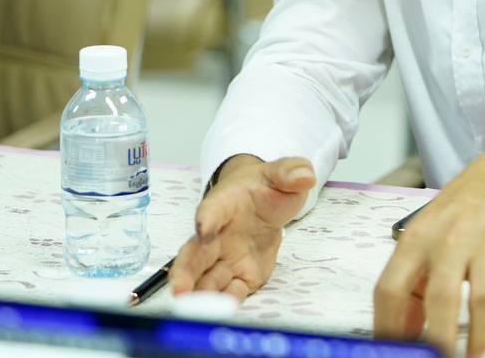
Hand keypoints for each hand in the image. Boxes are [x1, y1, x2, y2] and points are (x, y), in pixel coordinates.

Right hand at [170, 154, 315, 300]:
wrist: (265, 202)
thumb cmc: (266, 186)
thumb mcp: (282, 173)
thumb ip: (291, 172)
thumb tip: (305, 175)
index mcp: (224, 204)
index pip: (211, 210)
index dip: (207, 219)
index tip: (204, 229)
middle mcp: (218, 235)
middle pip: (196, 254)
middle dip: (185, 272)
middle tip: (179, 290)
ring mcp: (227, 258)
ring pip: (207, 278)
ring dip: (200, 295)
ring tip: (194, 311)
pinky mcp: (242, 275)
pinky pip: (231, 290)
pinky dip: (227, 301)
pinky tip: (223, 312)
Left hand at [373, 144, 484, 356]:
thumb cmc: (460, 212)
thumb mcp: (425, 238)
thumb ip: (411, 283)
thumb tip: (403, 334)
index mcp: (416, 240)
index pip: (390, 289)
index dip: (389, 328)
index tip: (400, 353)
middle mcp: (449, 240)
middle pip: (439, 297)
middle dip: (439, 340)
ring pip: (482, 300)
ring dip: (480, 339)